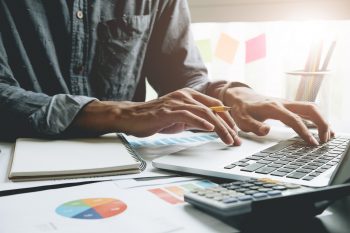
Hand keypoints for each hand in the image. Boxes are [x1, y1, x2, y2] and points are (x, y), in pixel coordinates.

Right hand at [73, 88, 240, 144]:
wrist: (131, 117)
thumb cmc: (154, 118)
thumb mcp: (179, 118)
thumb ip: (194, 119)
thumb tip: (211, 126)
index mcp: (189, 95)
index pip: (215, 105)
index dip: (227, 119)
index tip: (235, 132)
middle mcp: (185, 95)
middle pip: (214, 109)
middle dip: (228, 125)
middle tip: (236, 140)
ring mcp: (176, 102)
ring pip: (204, 113)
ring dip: (219, 127)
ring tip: (228, 139)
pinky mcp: (168, 111)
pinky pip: (188, 115)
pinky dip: (200, 122)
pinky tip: (210, 128)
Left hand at [223, 87, 333, 144]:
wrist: (241, 97)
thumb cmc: (242, 109)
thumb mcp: (242, 119)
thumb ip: (253, 126)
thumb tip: (266, 130)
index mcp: (273, 107)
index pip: (293, 119)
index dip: (304, 131)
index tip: (311, 142)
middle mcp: (283, 103)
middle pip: (309, 108)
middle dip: (321, 123)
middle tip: (325, 140)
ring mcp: (288, 103)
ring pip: (311, 108)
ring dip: (322, 120)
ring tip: (328, 136)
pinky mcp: (289, 106)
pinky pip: (307, 110)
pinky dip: (317, 118)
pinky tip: (322, 129)